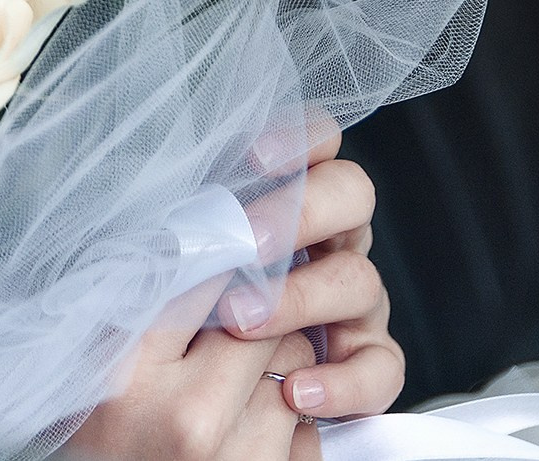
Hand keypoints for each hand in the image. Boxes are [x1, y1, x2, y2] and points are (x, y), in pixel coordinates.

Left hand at [65, 117, 400, 458]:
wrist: (194, 400)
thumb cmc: (175, 311)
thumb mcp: (174, 256)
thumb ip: (183, 227)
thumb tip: (158, 214)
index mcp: (292, 197)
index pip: (316, 142)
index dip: (299, 137)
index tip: (255, 155)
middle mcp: (334, 239)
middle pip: (352, 193)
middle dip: (302, 211)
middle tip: (247, 242)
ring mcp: (355, 300)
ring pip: (359, 279)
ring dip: (300, 298)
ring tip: (240, 322)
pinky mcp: (367, 360)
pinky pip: (380, 367)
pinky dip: (343, 382)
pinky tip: (296, 392)